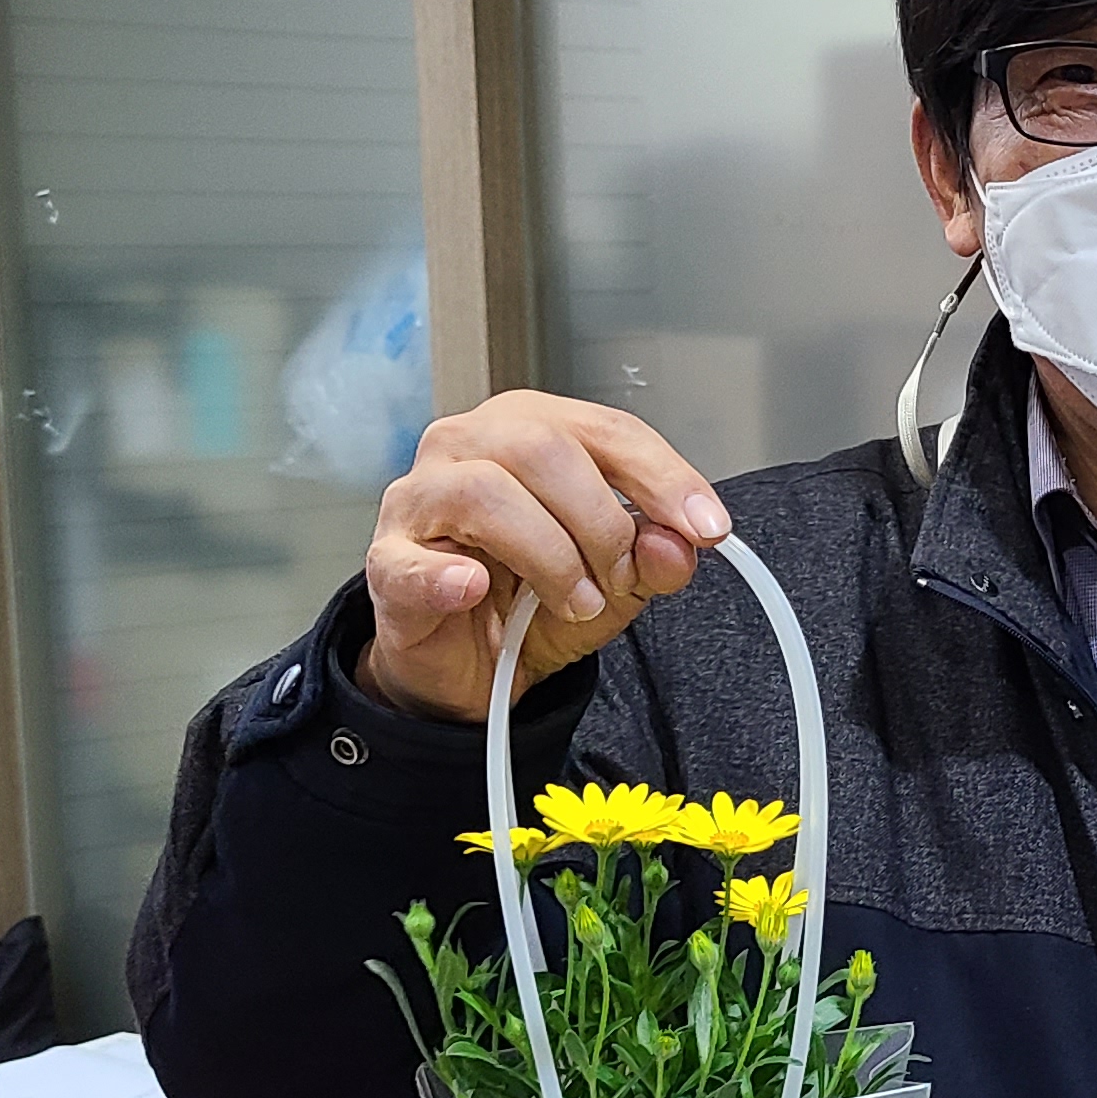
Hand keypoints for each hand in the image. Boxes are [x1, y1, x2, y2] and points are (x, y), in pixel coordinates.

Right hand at [356, 392, 728, 723]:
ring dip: (549, 555)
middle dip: (601, 522)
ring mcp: (419, 498)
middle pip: (544, 448)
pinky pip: (413, 559)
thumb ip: (653, 560)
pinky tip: (479, 590)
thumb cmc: (533, 599)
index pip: (605, 430)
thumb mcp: (616, 583)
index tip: (708, 527)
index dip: (663, 476)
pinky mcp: (388, 559)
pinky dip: (450, 577)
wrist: (471, 667)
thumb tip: (677, 543)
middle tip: (618, 579)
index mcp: (532, 430)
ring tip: (574, 600)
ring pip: (486, 491)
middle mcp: (470, 445)